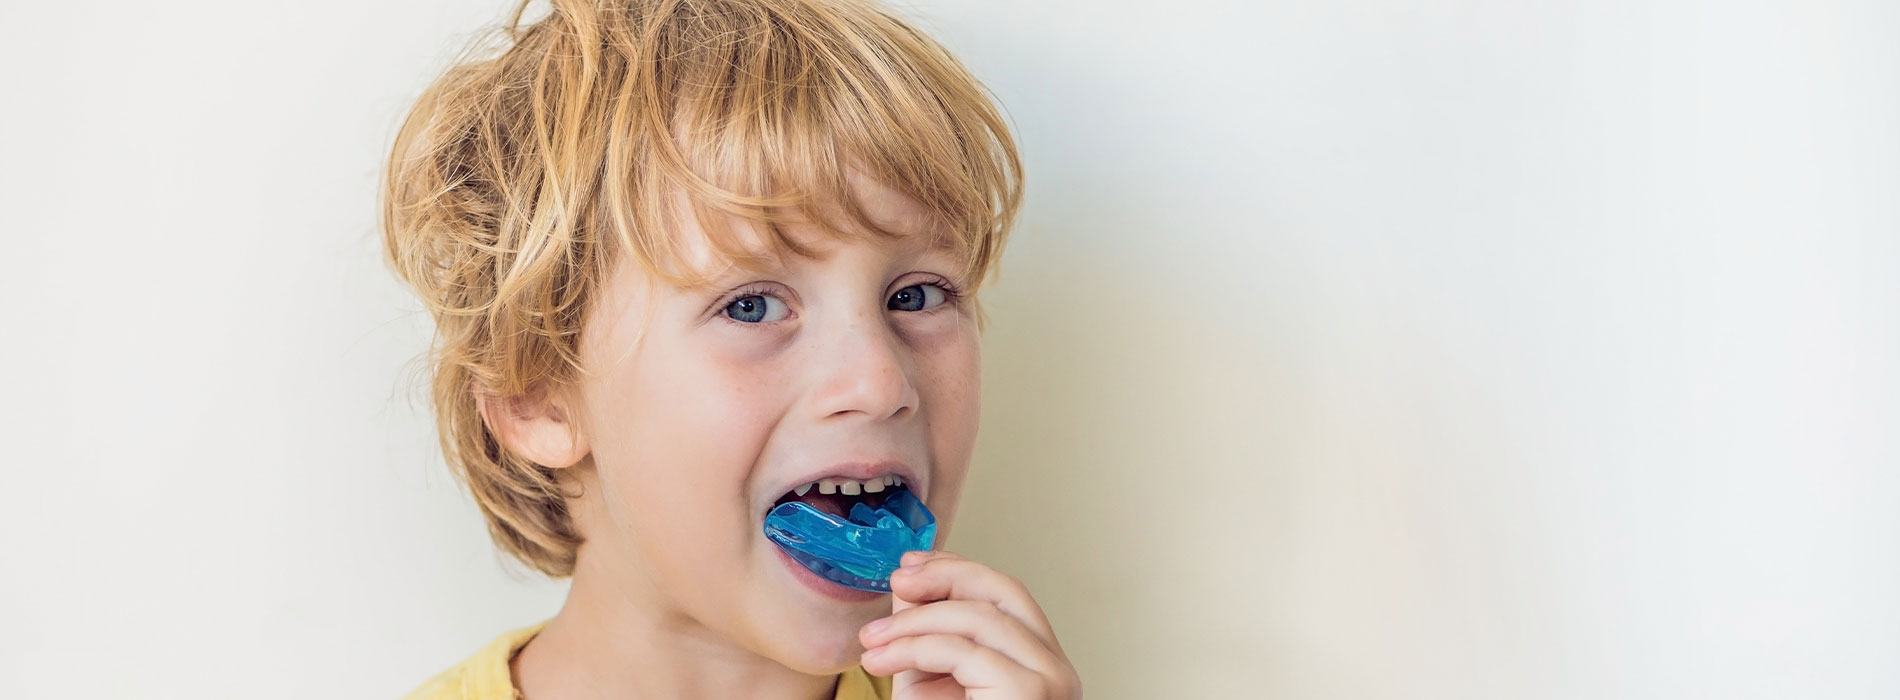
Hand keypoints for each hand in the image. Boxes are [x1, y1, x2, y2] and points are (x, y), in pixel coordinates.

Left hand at [858, 550, 1080, 699]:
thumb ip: (926, 633)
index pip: (1007, 595)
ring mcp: (1049, 682)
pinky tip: (883, 661)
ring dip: (913, 622)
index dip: (959, 569)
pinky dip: (914, 648)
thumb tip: (910, 579)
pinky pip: (964, 652)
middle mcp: (1056, 670)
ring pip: (979, 617)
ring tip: (872, 641)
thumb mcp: (931, 682)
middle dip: (944, 576)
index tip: (910, 564)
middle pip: (1005, 591)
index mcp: (1040, 664)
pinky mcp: (1028, 693)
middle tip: (895, 579)